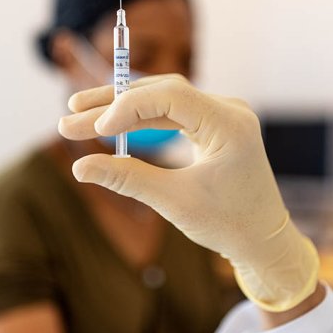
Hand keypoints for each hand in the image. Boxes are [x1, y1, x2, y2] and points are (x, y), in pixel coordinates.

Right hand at [58, 75, 318, 310]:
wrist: (263, 241)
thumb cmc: (228, 225)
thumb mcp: (174, 202)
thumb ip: (127, 179)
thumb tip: (79, 168)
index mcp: (230, 125)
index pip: (171, 96)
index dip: (127, 106)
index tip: (94, 129)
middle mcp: (230, 111)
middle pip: (162, 92)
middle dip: (114, 104)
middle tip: (69, 117)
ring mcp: (223, 115)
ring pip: (163, 100)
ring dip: (122, 109)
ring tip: (78, 118)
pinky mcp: (214, 125)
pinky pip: (172, 112)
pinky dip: (141, 119)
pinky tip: (109, 126)